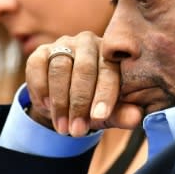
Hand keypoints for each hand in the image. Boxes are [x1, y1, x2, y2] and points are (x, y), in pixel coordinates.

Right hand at [25, 31, 142, 136]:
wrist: (67, 98)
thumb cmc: (96, 100)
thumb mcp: (111, 111)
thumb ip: (123, 113)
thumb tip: (137, 118)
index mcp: (111, 53)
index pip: (109, 71)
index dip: (104, 95)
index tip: (99, 118)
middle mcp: (88, 43)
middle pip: (84, 68)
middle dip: (80, 103)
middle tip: (77, 130)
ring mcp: (63, 44)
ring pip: (60, 68)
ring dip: (60, 101)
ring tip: (63, 127)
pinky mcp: (41, 51)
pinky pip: (37, 66)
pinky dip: (40, 88)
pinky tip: (46, 106)